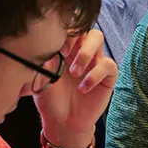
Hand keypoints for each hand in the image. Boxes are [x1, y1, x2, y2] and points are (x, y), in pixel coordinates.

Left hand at [34, 29, 117, 147]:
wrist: (62, 122)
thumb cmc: (49, 100)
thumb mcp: (39, 81)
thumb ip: (42, 64)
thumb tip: (45, 50)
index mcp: (63, 47)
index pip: (68, 26)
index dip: (64, 31)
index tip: (57, 48)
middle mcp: (80, 50)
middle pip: (83, 25)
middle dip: (76, 38)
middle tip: (66, 54)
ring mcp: (94, 61)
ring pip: (97, 38)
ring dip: (85, 53)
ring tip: (74, 73)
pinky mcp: (107, 76)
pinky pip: (108, 65)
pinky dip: (94, 75)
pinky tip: (83, 88)